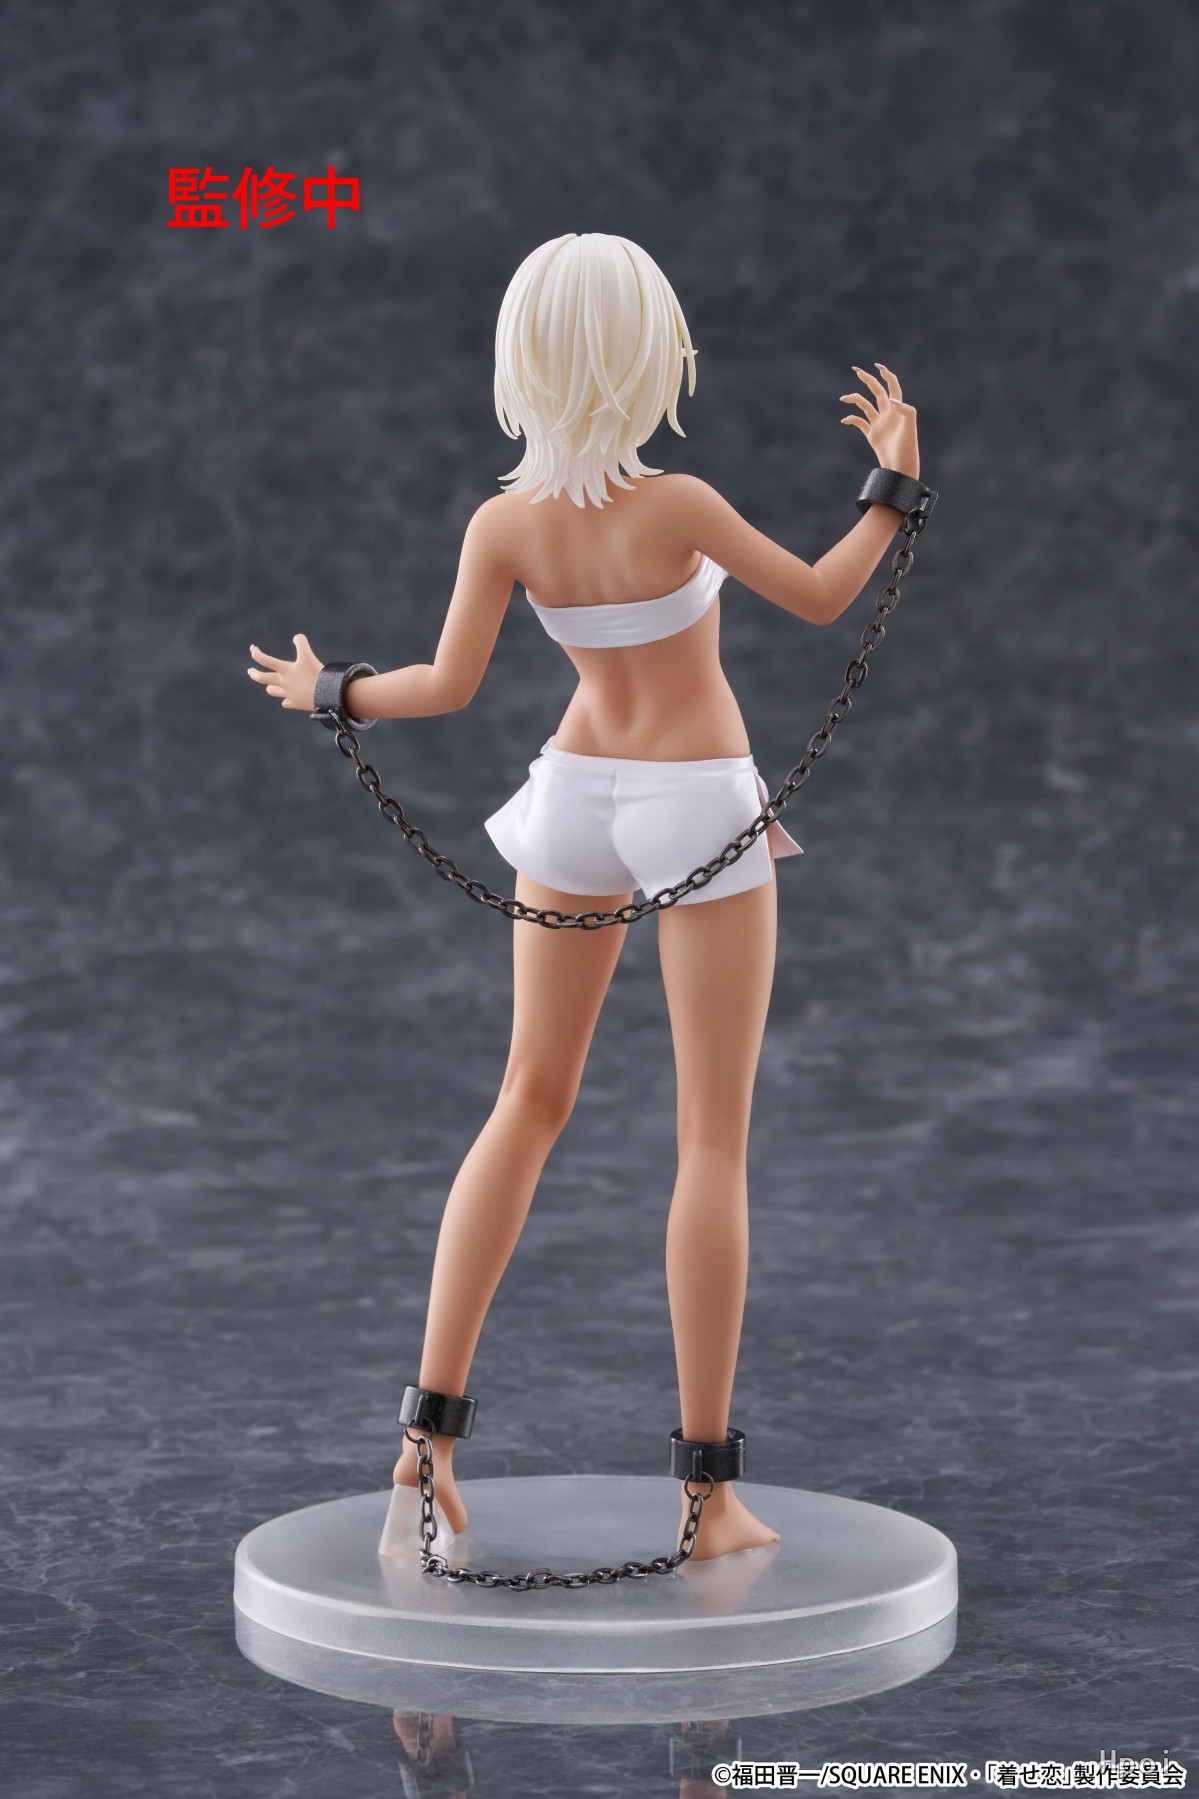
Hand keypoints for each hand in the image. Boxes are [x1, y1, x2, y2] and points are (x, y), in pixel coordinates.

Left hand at [246, 634, 322, 710]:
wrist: (326, 694)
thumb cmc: (316, 673)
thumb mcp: (308, 655)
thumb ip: (301, 643)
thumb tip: (296, 637)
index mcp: (285, 670)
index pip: (264, 660)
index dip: (256, 653)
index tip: (252, 649)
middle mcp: (283, 683)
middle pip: (262, 678)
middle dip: (254, 674)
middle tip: (250, 671)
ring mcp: (289, 694)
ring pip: (272, 691)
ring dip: (271, 687)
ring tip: (271, 685)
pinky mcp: (297, 704)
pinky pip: (286, 703)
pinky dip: (286, 700)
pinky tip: (287, 699)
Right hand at [840, 363, 918, 477]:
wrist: (900, 469)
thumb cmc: (907, 450)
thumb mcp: (910, 429)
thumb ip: (906, 411)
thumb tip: (891, 398)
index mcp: (898, 409)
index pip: (892, 386)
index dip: (886, 375)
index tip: (877, 366)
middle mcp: (888, 414)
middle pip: (877, 391)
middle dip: (867, 380)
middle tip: (856, 370)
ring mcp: (879, 424)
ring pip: (865, 405)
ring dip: (855, 400)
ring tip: (844, 398)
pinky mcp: (872, 435)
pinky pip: (859, 423)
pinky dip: (851, 419)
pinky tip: (845, 421)